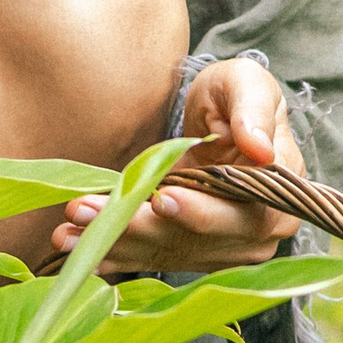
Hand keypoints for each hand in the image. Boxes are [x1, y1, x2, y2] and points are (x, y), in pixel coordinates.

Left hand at [49, 53, 304, 274]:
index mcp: (276, 199)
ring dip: (113, 243)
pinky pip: (146, 257)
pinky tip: (71, 247)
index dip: (201, 211)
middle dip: (138, 227)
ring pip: (163, 252)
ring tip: (66, 229)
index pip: (240, 215)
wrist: (214, 117)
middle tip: (87, 210)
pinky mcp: (184, 251)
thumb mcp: (247, 84)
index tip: (161, 198)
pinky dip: (109, 253)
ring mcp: (217, 249)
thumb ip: (254, 110)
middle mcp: (251, 236)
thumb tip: (259, 148)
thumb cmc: (234, 95)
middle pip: (193, 240)